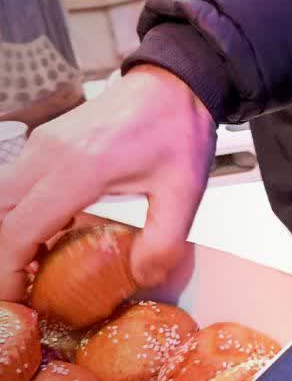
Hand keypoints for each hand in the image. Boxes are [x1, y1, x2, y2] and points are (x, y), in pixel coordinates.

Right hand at [0, 65, 215, 295]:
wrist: (175, 84)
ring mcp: (42, 143)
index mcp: (79, 169)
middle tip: (23, 286)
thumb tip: (142, 278)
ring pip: (1, 197)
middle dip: (4, 254)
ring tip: (33, 264)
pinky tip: (47, 233)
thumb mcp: (184, 193)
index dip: (9, 268)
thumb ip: (164, 241)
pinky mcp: (46, 140)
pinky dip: (20, 211)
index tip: (18, 296)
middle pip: (0, 213)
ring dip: (10, 231)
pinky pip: (16, 182)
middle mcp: (49, 154)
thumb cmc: (178, 133)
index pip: (19, 227)